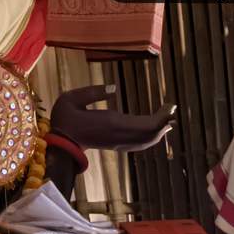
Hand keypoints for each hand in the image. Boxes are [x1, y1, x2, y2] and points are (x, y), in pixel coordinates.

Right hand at [50, 83, 175, 152]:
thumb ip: (92, 92)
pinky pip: (139, 143)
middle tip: (172, 109)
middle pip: (149, 134)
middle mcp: (119, 135)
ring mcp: (118, 142)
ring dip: (158, 131)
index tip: (171, 108)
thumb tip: (114, 88)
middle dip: (163, 123)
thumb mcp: (71, 98)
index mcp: (111, 122)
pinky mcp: (116, 144)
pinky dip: (150, 136)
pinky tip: (154, 130)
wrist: (61, 144)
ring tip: (168, 118)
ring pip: (146, 140)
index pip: (144, 124)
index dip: (161, 118)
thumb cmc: (64, 118)